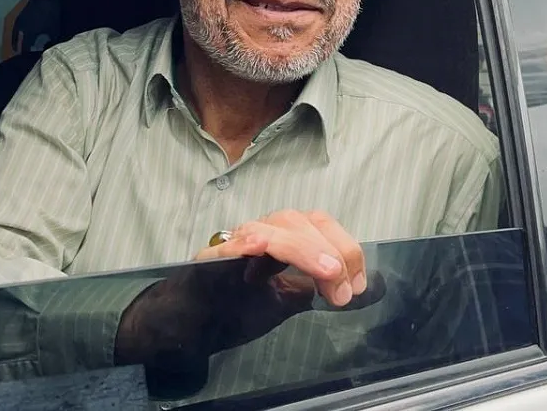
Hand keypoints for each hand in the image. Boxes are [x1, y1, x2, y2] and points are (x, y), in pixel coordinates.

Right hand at [114, 210, 378, 383]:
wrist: (186, 327)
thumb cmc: (231, 312)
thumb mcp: (282, 302)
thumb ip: (309, 289)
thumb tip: (350, 285)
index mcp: (277, 239)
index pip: (317, 224)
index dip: (345, 246)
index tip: (360, 283)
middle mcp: (257, 233)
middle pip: (300, 220)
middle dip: (333, 250)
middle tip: (347, 290)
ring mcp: (233, 243)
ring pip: (274, 228)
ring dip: (307, 250)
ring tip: (330, 275)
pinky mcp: (209, 260)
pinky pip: (231, 245)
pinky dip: (249, 242)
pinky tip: (261, 247)